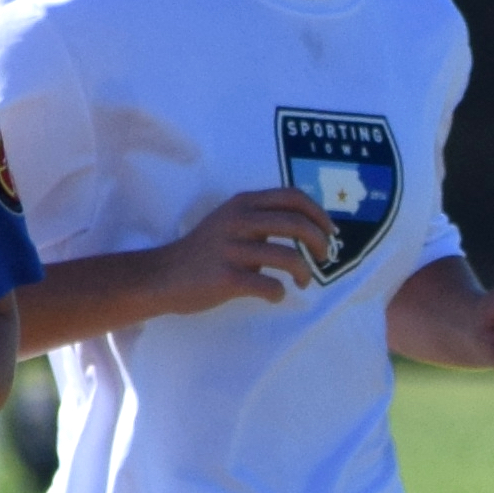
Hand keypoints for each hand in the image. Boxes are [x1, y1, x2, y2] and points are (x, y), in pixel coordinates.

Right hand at [159, 187, 338, 311]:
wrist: (163, 275)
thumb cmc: (204, 251)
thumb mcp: (230, 220)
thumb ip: (262, 218)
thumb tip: (307, 227)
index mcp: (243, 203)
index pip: (293, 197)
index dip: (318, 213)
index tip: (330, 232)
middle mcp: (239, 221)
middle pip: (297, 224)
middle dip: (320, 243)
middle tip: (324, 258)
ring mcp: (232, 249)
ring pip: (289, 257)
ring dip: (305, 272)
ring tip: (303, 281)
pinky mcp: (226, 278)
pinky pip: (269, 286)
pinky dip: (279, 293)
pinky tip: (274, 295)